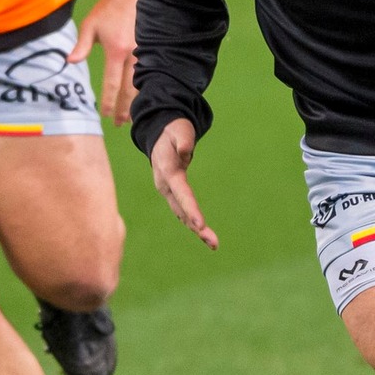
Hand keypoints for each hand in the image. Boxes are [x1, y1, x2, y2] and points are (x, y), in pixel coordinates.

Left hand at [71, 0, 138, 124]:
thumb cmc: (106, 11)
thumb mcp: (90, 26)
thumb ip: (81, 46)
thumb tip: (70, 62)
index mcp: (116, 51)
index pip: (111, 84)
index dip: (108, 101)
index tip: (105, 115)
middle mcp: (132, 54)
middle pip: (129, 89)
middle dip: (125, 109)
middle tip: (120, 124)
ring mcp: (144, 52)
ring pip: (142, 83)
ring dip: (137, 101)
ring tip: (133, 116)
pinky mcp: (151, 48)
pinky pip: (149, 73)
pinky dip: (146, 87)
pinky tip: (144, 97)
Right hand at [151, 118, 217, 249]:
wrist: (160, 133)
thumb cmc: (173, 131)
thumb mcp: (178, 130)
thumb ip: (183, 140)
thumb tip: (186, 153)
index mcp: (167, 172)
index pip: (181, 193)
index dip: (190, 209)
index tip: (200, 224)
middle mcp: (166, 186)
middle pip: (181, 209)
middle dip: (197, 227)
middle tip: (214, 242)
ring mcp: (168, 191)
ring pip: (182, 214)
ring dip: (197, 230)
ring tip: (214, 244)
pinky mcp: (173, 194)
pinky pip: (183, 211)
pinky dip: (193, 223)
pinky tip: (205, 236)